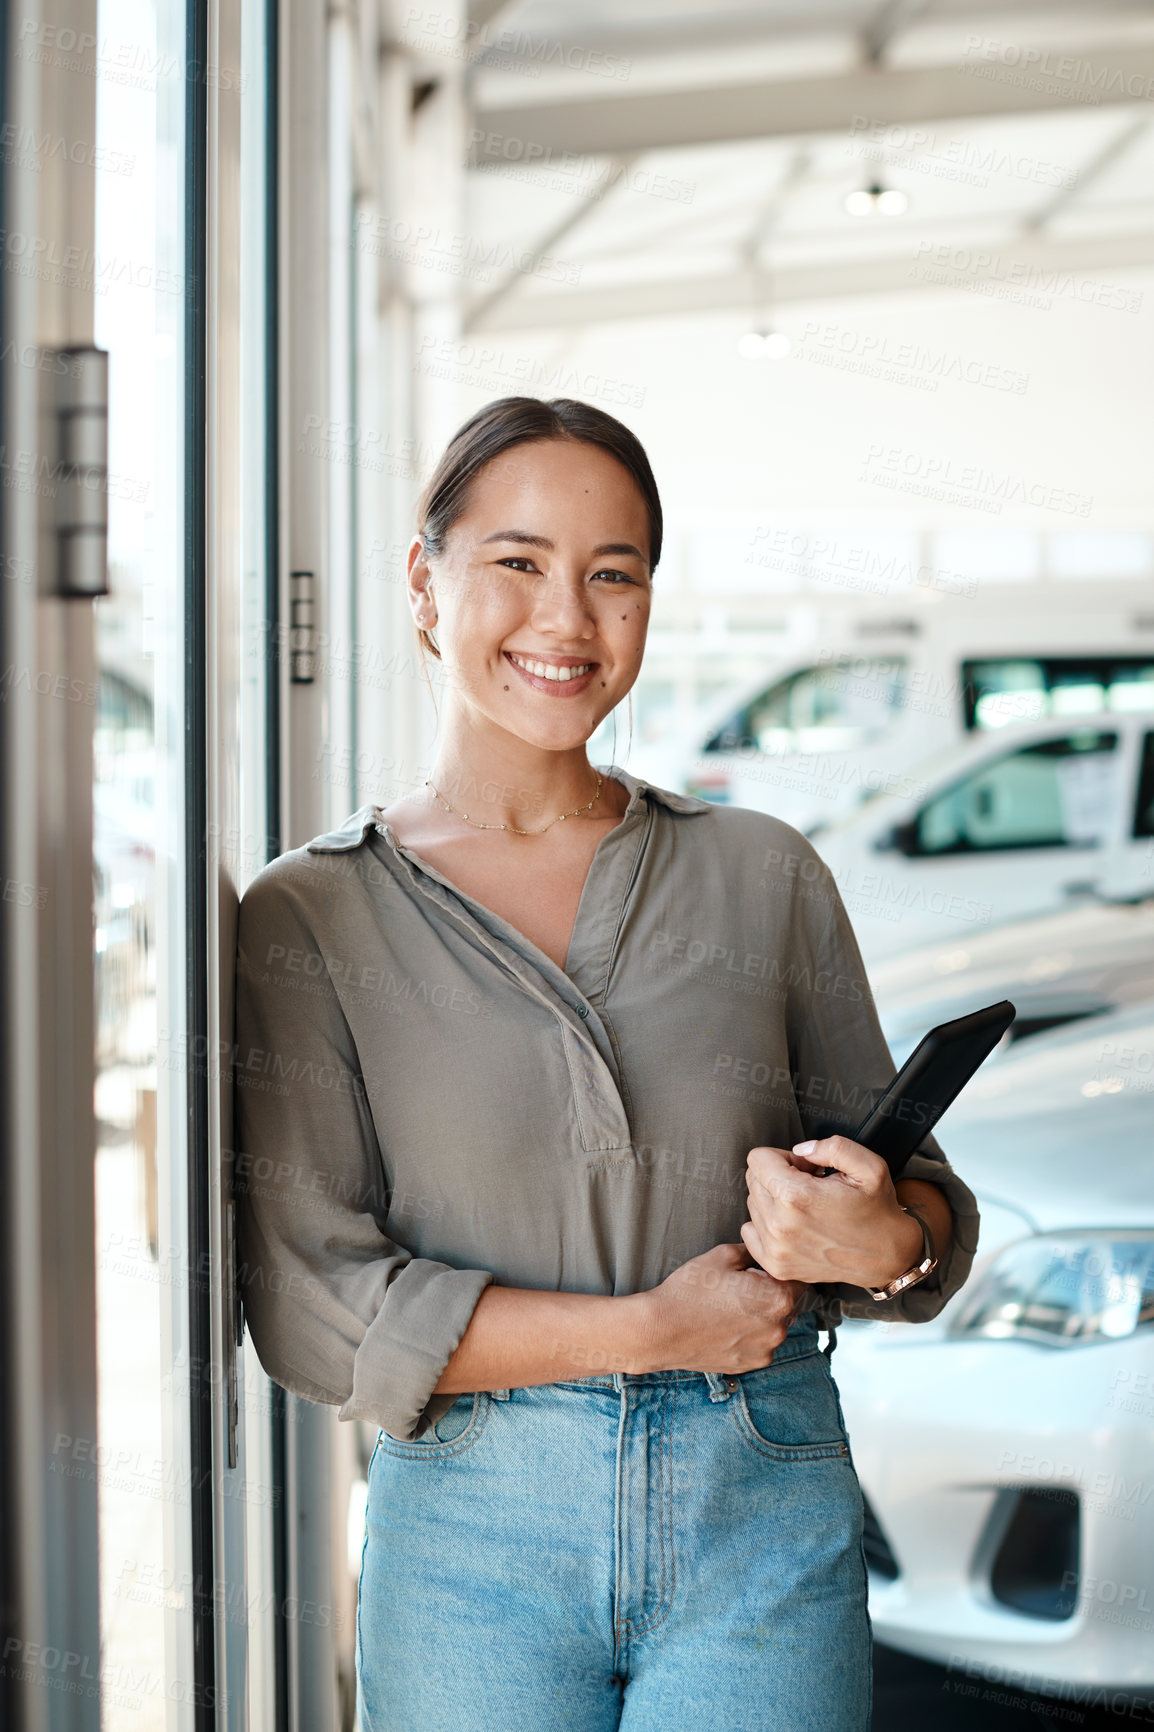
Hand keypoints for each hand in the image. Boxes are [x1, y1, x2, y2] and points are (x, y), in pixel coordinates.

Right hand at [639, 1242, 806, 1375]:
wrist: (661, 1330)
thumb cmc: (690, 1290)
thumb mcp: (723, 1255)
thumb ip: (755, 1250)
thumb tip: (766, 1248)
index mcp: (778, 1298)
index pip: (797, 1278)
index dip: (778, 1269)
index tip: (760, 1267)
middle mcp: (779, 1328)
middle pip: (788, 1303)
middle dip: (771, 1292)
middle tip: (740, 1286)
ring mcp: (765, 1351)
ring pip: (774, 1325)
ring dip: (762, 1315)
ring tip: (729, 1307)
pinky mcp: (750, 1365)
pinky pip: (760, 1344)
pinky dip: (750, 1334)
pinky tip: (725, 1325)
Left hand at [742, 1136, 923, 1290]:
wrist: (888, 1257)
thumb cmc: (878, 1211)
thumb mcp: (869, 1166)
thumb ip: (832, 1147)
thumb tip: (800, 1150)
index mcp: (796, 1197)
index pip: (757, 1159)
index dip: (784, 1157)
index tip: (806, 1168)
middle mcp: (780, 1225)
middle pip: (753, 1180)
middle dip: (778, 1175)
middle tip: (809, 1186)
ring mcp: (776, 1249)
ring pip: (753, 1204)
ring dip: (774, 1200)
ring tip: (807, 1206)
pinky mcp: (776, 1266)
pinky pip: (749, 1231)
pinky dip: (766, 1224)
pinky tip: (794, 1225)